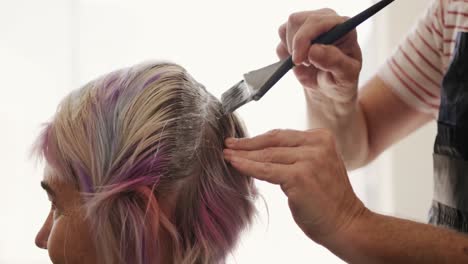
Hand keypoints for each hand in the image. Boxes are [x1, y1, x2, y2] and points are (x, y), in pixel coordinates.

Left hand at [224, 129, 366, 243]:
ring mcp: (309, 159)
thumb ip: (297, 155)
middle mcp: (317, 144)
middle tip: (228, 145)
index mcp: (322, 138)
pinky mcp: (300, 176)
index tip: (240, 141)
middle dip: (247, 144)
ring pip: (267, 156)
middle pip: (273, 142)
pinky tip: (234, 164)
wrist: (346, 224)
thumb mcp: (316, 166)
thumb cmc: (328, 199)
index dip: (258, 138)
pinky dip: (247, 167)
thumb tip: (262, 151)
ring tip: (227, 155)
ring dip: (243, 155)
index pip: (282, 135)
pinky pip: (266, 170)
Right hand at [278, 9, 361, 102]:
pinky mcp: (295, 32)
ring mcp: (308, 24)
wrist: (329, 86)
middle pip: (296, 21)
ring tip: (305, 63)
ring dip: (290, 49)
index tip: (298, 60)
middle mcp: (324, 19)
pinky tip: (299, 60)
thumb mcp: (345, 75)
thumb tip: (314, 49)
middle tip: (304, 64)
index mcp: (341, 25)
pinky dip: (284, 53)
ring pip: (285, 29)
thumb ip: (334, 61)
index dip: (304, 38)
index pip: (316, 21)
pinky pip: (281, 39)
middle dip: (295, 46)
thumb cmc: (341, 79)